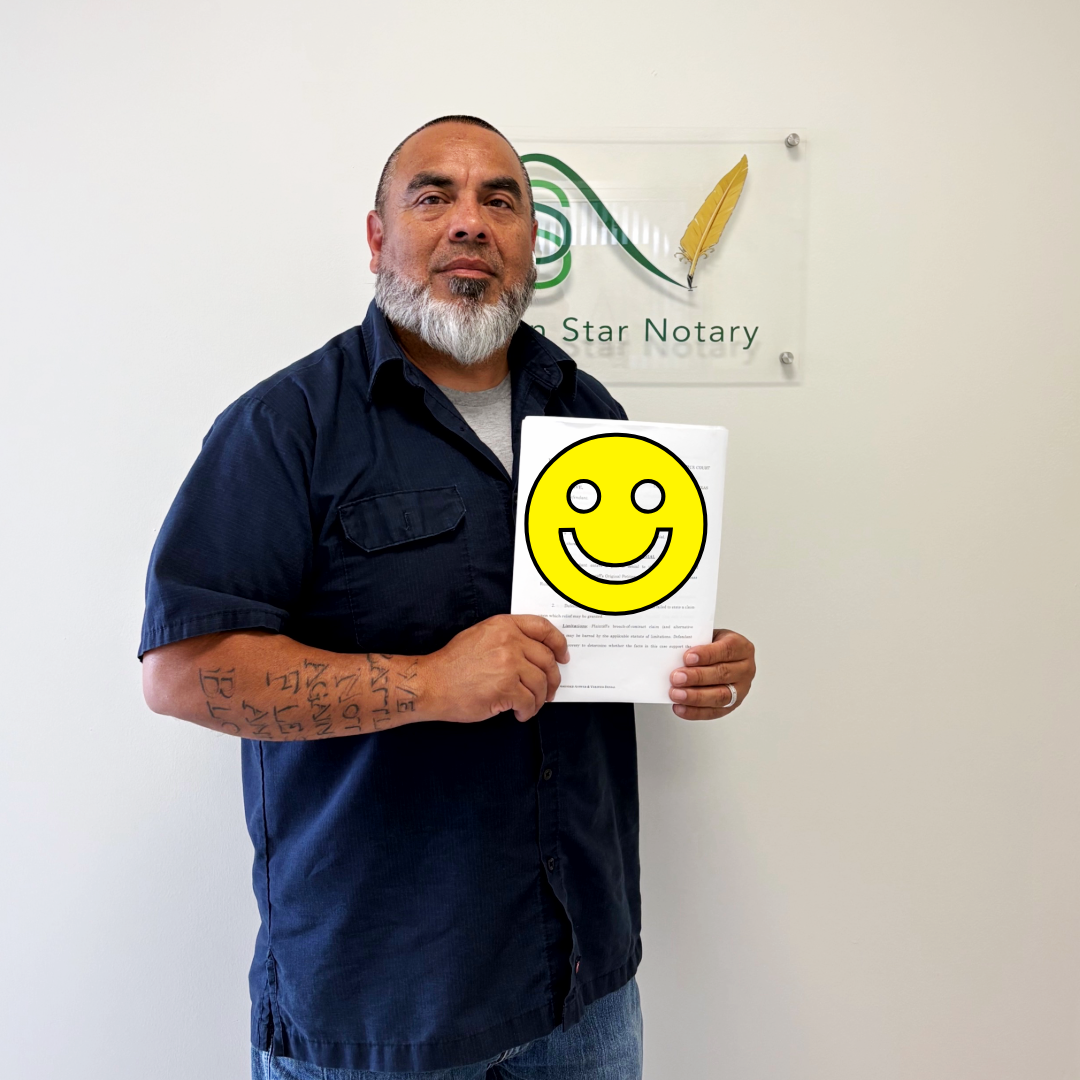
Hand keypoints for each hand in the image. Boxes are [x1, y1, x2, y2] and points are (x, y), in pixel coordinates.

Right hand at [421, 615, 568, 723]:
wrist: (430, 683)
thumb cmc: (452, 664)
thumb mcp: (480, 636)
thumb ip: (507, 637)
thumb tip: (533, 652)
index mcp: (504, 625)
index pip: (543, 628)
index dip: (558, 643)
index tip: (563, 656)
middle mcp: (509, 641)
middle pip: (547, 660)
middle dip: (553, 679)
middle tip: (549, 692)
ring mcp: (508, 664)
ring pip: (541, 683)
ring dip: (539, 699)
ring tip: (530, 706)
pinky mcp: (506, 688)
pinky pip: (529, 701)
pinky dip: (528, 711)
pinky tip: (519, 713)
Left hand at [668, 629, 755, 719]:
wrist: (720, 657)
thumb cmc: (713, 646)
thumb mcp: (709, 636)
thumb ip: (697, 643)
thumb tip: (675, 654)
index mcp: (741, 648)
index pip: (726, 650)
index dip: (707, 654)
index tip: (688, 657)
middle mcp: (745, 669)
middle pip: (722, 674)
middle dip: (697, 677)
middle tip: (677, 678)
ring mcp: (740, 690)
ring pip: (720, 696)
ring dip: (695, 697)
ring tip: (676, 694)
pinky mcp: (731, 705)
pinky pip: (713, 712)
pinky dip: (695, 711)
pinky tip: (680, 707)